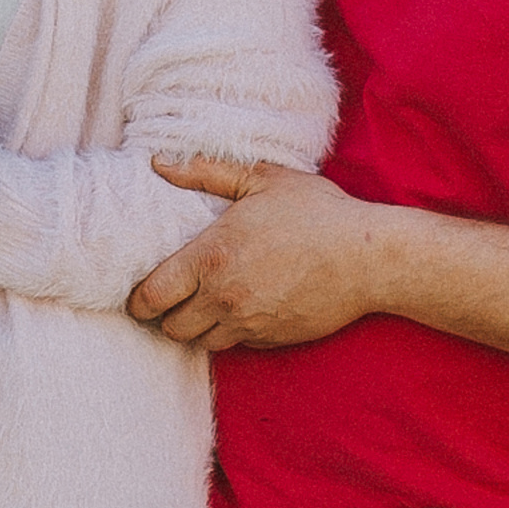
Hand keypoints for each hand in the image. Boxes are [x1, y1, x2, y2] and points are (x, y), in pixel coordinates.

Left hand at [127, 159, 385, 348]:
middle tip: (174, 299)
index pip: (151, 297)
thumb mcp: (262, 179)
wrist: (369, 257)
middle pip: (170, 328)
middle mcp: (224, 297)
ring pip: (201, 342)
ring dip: (198, 327)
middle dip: (166, 317)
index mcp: (211, 257)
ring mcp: (248, 323)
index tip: (143, 294)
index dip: (139, 300)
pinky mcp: (271, 339)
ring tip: (206, 305)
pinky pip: (236, 344)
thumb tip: (160, 163)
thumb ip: (205, 172)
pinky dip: (231, 331)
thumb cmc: (317, 212)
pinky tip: (243, 308)